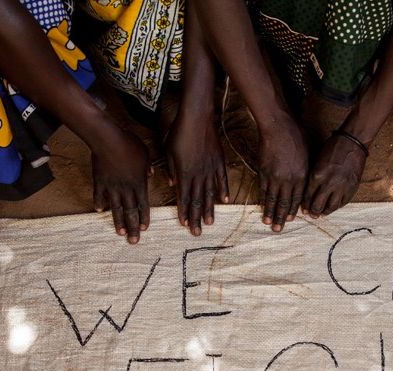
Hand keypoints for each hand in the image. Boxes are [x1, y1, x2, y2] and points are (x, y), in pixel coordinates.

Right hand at [91, 130, 150, 244]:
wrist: (107, 139)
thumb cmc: (129, 144)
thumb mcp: (145, 154)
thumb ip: (148, 167)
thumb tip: (151, 174)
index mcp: (139, 183)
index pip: (143, 205)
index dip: (143, 218)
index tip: (143, 229)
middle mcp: (126, 188)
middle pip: (130, 211)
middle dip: (132, 228)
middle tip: (133, 241)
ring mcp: (111, 186)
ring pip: (116, 208)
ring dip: (118, 221)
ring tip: (119, 233)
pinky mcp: (99, 181)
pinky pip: (99, 194)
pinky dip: (99, 202)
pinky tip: (99, 211)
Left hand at [166, 112, 228, 235]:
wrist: (197, 117)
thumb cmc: (179, 132)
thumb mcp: (168, 151)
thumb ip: (171, 170)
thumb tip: (171, 184)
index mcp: (184, 173)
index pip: (183, 198)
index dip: (184, 212)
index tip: (184, 224)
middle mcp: (198, 174)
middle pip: (197, 200)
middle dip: (196, 218)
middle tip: (197, 232)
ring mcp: (210, 169)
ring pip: (210, 193)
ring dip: (209, 209)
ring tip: (210, 222)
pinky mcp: (219, 161)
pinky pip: (222, 179)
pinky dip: (223, 190)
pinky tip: (224, 201)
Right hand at [258, 116, 306, 231]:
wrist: (278, 127)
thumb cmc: (296, 137)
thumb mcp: (308, 155)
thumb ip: (306, 171)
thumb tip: (304, 183)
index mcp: (301, 176)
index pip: (297, 198)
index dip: (292, 210)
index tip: (290, 219)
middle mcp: (288, 180)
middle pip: (284, 203)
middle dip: (281, 218)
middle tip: (278, 230)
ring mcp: (274, 177)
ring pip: (272, 199)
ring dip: (270, 213)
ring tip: (268, 223)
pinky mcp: (263, 172)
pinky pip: (263, 190)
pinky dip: (263, 200)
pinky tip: (262, 207)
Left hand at [302, 134, 365, 218]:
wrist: (353, 142)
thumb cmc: (332, 148)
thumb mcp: (317, 161)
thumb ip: (312, 177)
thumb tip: (307, 194)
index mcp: (317, 175)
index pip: (307, 196)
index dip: (305, 205)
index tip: (304, 209)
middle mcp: (328, 183)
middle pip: (317, 205)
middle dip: (313, 212)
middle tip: (312, 214)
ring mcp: (341, 187)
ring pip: (331, 207)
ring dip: (325, 212)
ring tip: (322, 213)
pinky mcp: (352, 188)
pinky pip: (342, 203)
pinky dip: (337, 206)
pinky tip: (333, 206)